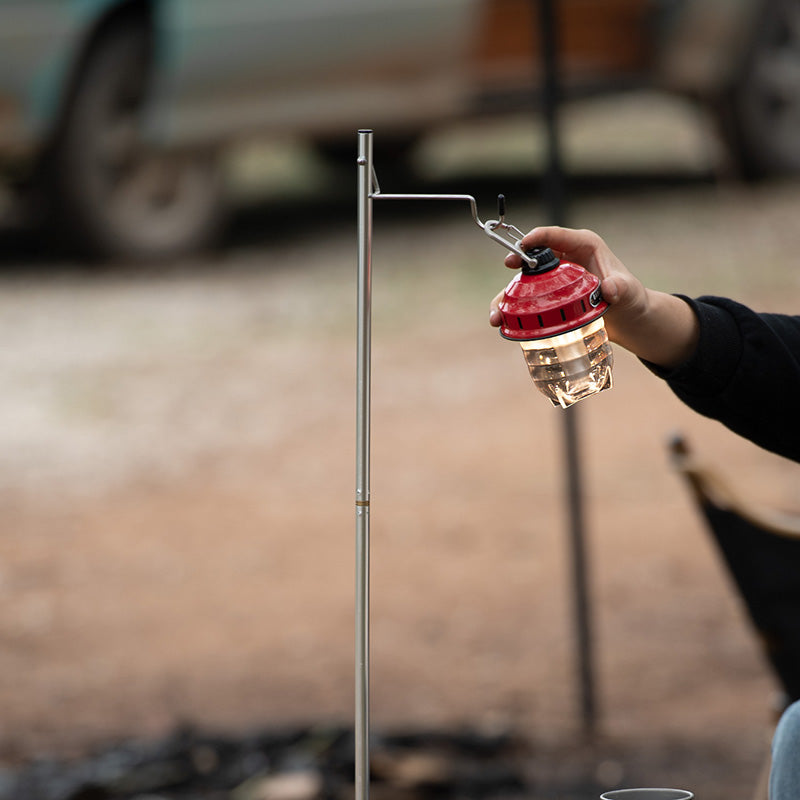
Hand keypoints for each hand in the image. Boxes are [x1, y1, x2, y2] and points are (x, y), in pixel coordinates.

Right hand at [489, 226, 698, 368]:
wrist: (628, 319)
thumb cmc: (631, 298)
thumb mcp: (629, 292)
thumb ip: (621, 288)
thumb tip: (610, 289)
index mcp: (583, 245)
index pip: (557, 235)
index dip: (538, 236)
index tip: (524, 243)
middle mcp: (564, 258)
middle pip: (534, 256)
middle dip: (517, 260)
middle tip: (509, 266)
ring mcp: (554, 279)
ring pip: (525, 282)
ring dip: (506, 297)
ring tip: (497, 315)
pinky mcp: (548, 297)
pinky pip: (526, 301)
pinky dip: (513, 312)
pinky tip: (503, 325)